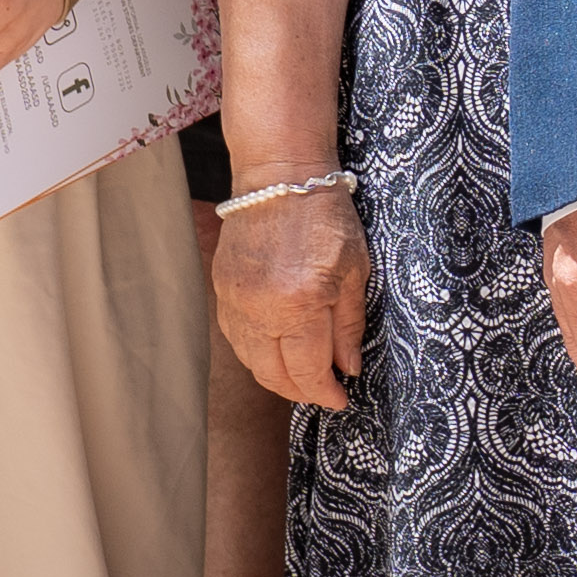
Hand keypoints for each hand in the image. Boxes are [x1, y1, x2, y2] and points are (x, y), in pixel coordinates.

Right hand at [212, 180, 370, 409]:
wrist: (280, 176)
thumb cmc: (325, 216)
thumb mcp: (355, 269)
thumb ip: (349, 324)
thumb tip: (346, 368)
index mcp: (299, 302)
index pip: (307, 369)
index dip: (324, 392)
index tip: (340, 400)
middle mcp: (260, 308)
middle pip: (273, 373)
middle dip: (300, 391)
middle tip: (323, 393)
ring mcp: (235, 300)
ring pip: (251, 360)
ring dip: (276, 376)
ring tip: (302, 377)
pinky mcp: (221, 290)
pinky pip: (237, 338)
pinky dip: (257, 353)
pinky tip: (277, 351)